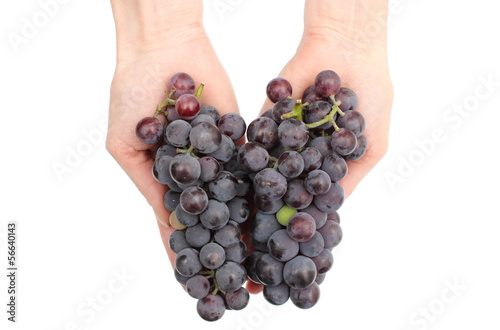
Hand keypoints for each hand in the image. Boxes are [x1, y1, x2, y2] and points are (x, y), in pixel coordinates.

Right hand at [106, 0, 238, 264]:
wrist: (164, 47)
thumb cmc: (132, 93)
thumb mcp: (125, 144)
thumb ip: (149, 182)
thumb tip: (170, 222)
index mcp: (163, 177)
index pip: (175, 220)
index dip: (182, 249)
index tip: (190, 280)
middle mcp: (194, 170)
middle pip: (210, 213)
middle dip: (221, 242)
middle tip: (237, 274)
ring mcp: (217, 155)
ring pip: (233, 195)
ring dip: (245, 223)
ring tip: (259, 253)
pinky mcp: (238, 136)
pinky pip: (249, 165)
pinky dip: (258, 187)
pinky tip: (271, 210)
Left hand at [261, 0, 393, 198]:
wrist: (350, 50)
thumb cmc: (371, 96)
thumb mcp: (374, 144)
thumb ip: (354, 175)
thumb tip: (338, 208)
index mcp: (329, 157)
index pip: (316, 187)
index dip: (309, 203)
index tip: (301, 222)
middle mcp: (307, 147)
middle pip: (291, 177)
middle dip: (283, 194)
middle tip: (273, 214)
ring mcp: (288, 131)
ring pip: (274, 159)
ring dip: (267, 176)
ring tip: (260, 193)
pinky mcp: (272, 112)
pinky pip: (262, 132)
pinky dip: (258, 147)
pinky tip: (254, 163)